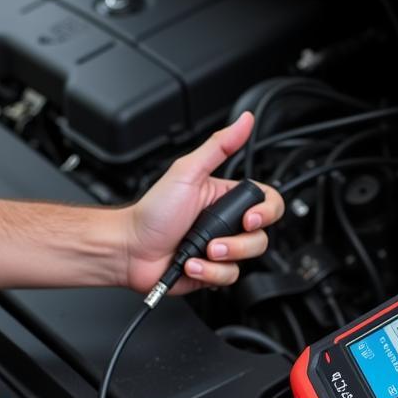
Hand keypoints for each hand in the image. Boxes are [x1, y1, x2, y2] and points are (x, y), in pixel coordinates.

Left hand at [124, 113, 284, 294]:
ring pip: (248, 258)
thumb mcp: (188, 172)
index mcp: (225, 198)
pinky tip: (193, 263)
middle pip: (261, 235)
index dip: (266, 212)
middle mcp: (226, 224)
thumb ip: (219, 146)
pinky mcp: (213, 270)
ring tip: (201, 251)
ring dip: (223, 257)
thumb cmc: (152, 211)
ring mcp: (221, 248)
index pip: (267, 202)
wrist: (130, 249)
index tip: (249, 217)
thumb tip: (244, 121)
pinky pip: (230, 277)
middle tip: (215, 239)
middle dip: (239, 242)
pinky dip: (210, 272)